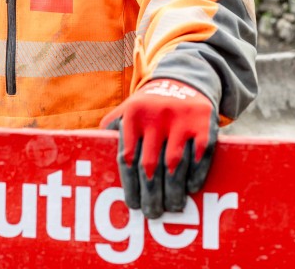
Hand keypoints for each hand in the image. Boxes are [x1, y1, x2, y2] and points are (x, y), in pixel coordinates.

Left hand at [100, 79, 217, 218]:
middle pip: (149, 166)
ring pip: (174, 165)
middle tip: (152, 214)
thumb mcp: (128, 110)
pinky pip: (199, 155)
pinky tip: (190, 188)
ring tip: (172, 207)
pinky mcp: (203, 121)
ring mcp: (180, 118)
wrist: (183, 80)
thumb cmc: (149, 106)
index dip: (130, 186)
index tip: (133, 206)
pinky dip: (195, 175)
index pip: (127, 158)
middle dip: (150, 196)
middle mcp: (155, 115)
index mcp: (134, 115)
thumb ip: (112, 129)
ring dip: (173, 192)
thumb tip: (91, 153)